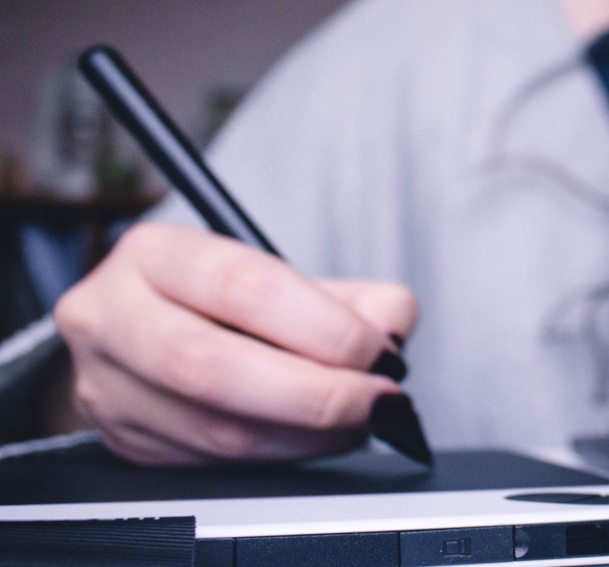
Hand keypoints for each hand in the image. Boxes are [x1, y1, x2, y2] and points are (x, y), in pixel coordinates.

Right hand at [53, 222, 418, 465]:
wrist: (145, 337)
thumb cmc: (225, 303)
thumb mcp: (285, 277)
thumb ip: (354, 297)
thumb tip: (392, 327)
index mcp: (154, 253)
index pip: (245, 287)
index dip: (324, 327)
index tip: (380, 352)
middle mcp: (112, 316)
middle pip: (216, 367)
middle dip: (317, 394)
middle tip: (377, 401)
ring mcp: (107, 387)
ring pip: (216, 430)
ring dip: (308, 436)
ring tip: (359, 422)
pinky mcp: (124, 442)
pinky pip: (214, 464)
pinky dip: (281, 457)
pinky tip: (315, 440)